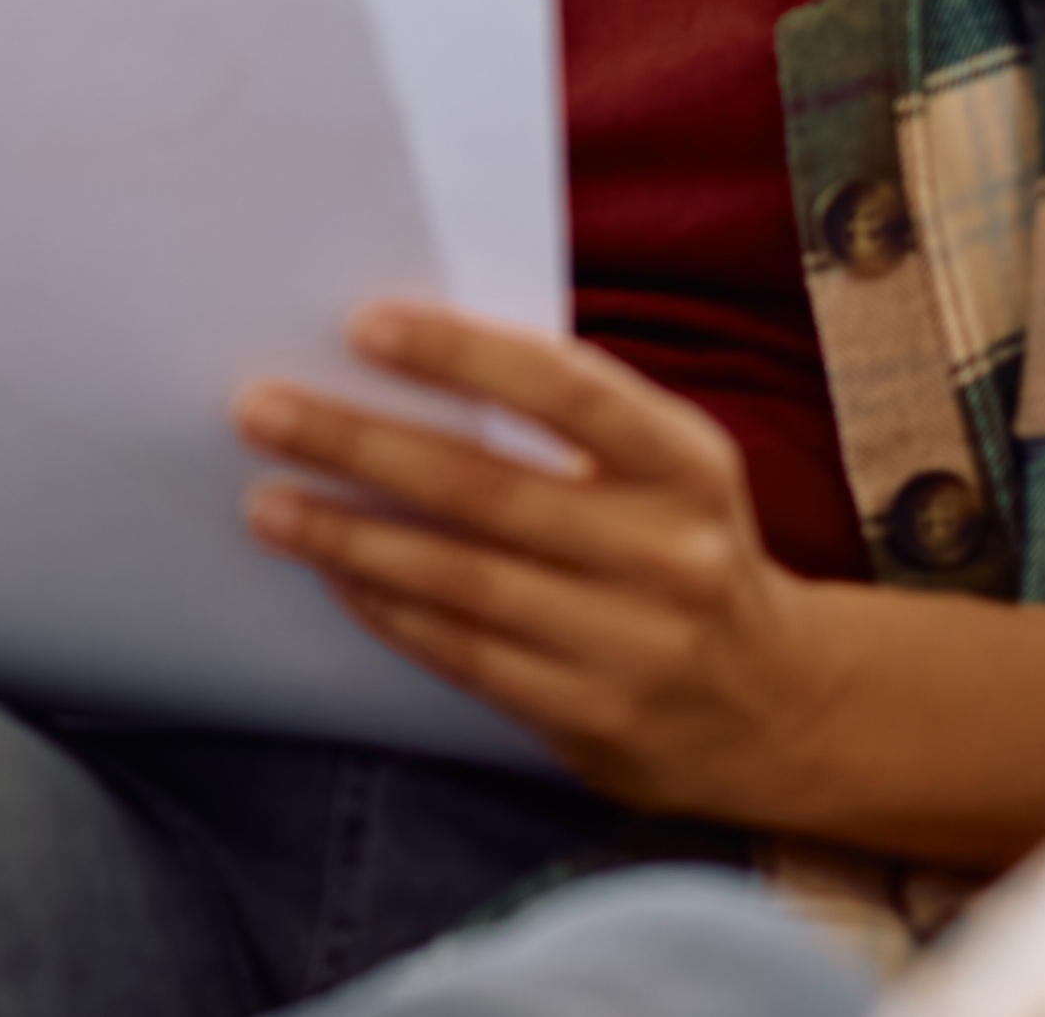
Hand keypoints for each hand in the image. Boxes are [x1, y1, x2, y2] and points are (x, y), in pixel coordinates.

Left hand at [238, 300, 846, 824]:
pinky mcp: (593, 719)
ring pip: (461, 580)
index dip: (463, 353)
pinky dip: (389, 608)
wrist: (782, 707)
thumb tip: (409, 363)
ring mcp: (633, 645)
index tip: (364, 324)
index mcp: (688, 466)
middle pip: (487, 489)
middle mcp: (670, 554)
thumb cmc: (683, 551)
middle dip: (359, 443)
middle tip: (261, 411)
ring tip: (267, 504)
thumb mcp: (669, 473)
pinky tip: (335, 573)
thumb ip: (573, 424)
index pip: (567, 389)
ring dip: (349, 536)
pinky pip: (463, 654)